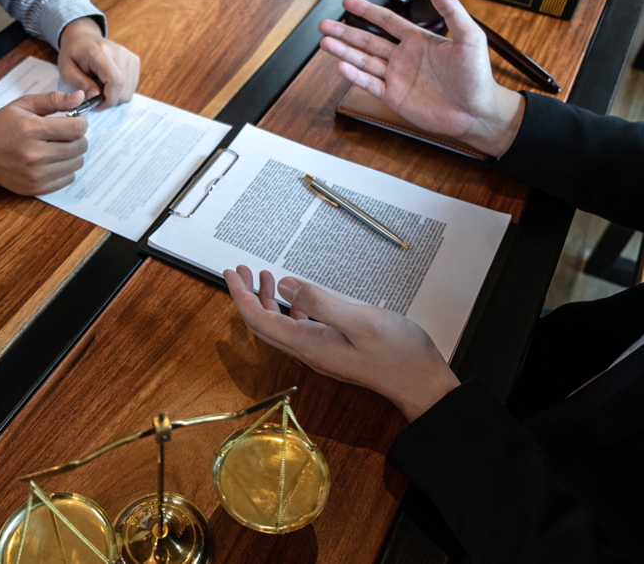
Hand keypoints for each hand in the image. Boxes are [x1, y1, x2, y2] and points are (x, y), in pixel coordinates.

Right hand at [0, 90, 87, 195]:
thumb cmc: (1, 126)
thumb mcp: (24, 105)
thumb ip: (54, 100)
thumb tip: (80, 96)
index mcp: (31, 130)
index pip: (76, 129)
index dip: (81, 123)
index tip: (75, 121)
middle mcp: (35, 155)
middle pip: (79, 147)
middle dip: (78, 137)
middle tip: (66, 134)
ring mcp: (36, 175)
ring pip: (77, 164)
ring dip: (73, 154)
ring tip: (58, 146)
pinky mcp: (37, 188)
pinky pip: (68, 179)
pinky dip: (66, 169)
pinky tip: (53, 160)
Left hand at [58, 17, 139, 109]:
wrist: (83, 38)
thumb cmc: (73, 54)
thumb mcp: (66, 70)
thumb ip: (80, 84)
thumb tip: (95, 97)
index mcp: (101, 52)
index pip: (116, 81)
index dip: (109, 99)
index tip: (97, 105)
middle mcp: (120, 52)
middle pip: (124, 88)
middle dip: (110, 100)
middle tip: (95, 96)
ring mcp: (129, 56)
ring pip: (129, 90)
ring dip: (115, 96)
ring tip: (101, 87)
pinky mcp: (134, 61)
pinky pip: (132, 86)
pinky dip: (120, 91)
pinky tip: (108, 84)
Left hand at [223, 266, 459, 421]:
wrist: (422, 382)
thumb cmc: (398, 354)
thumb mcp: (360, 320)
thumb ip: (320, 302)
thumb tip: (286, 285)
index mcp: (309, 344)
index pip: (259, 320)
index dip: (241, 295)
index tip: (232, 273)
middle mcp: (309, 351)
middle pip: (263, 324)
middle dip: (247, 296)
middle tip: (241, 270)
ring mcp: (320, 351)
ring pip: (280, 326)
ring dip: (267, 300)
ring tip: (263, 276)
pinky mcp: (333, 349)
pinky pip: (298, 328)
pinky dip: (289, 308)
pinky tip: (296, 297)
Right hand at [318, 0, 524, 157]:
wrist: (476, 112)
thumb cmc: (478, 76)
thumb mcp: (470, 36)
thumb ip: (450, 8)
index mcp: (418, 40)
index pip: (386, 21)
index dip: (367, 11)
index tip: (348, 2)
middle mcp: (403, 58)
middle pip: (367, 41)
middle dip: (345, 32)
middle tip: (324, 24)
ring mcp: (396, 78)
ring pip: (363, 61)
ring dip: (343, 52)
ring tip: (325, 43)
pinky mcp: (394, 97)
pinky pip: (369, 84)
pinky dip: (354, 76)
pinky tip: (341, 67)